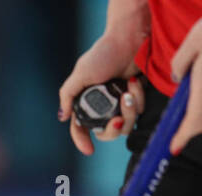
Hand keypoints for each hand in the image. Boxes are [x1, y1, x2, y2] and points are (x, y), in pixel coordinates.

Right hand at [58, 28, 146, 155]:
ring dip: (129, 111)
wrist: (129, 38)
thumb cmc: (103, 54)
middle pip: (106, 133)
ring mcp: (120, 104)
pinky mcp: (137, 99)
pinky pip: (139, 112)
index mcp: (86, 102)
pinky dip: (138, 99)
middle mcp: (103, 106)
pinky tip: (135, 82)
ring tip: (128, 91)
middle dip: (113, 129)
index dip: (82, 141)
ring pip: (125, 126)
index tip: (89, 150)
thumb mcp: (80, 74)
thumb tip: (62, 117)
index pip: (81, 128)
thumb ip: (68, 95)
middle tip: (118, 119)